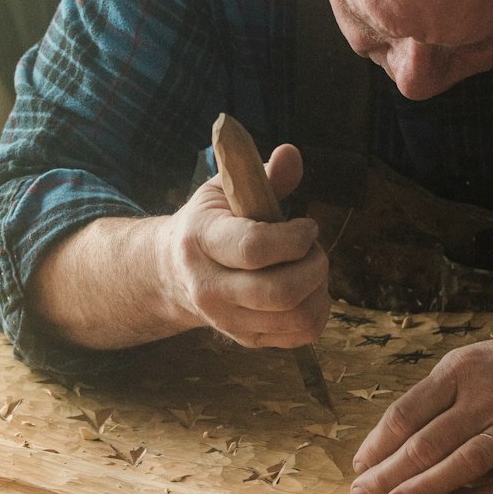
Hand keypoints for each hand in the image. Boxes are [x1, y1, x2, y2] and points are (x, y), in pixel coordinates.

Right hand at [160, 143, 329, 349]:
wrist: (173, 272)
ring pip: (297, 318)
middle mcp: (209, 288)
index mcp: (202, 241)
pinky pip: (301, 334)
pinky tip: (306, 288)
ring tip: (310, 266)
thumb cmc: (209, 222)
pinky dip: (317, 310)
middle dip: (314, 265)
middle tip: (312, 248)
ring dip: (320, 289)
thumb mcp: (224, 189)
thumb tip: (291, 154)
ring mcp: (227, 320)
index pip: (253, 248)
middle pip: (280, 292)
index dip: (294, 237)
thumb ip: (262, 174)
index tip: (307, 226)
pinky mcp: (246, 339)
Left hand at [349, 323, 492, 493]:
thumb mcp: (472, 360)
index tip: (360, 464)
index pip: (407, 412)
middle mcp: (487, 397)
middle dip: (388, 471)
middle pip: (426, 442)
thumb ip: (436, 396)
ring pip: (460, 465)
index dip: (378, 443)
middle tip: (361, 493)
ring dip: (423, 489)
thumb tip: (390, 441)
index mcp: (463, 369)